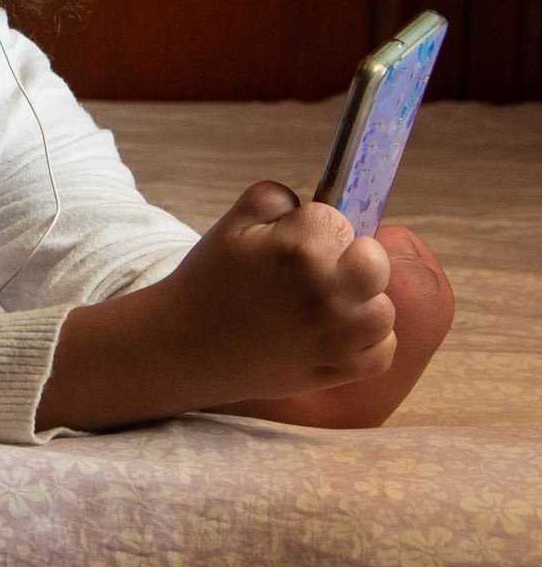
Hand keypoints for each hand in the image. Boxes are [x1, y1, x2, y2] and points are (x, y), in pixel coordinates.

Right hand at [36, 181, 397, 431]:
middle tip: (315, 273)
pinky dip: (363, 342)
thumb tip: (307, 202)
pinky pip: (383, 347)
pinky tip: (328, 334)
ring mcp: (339, 334)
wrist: (184, 347)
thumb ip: (274, 197)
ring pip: (383, 306)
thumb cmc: (208, 284)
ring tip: (318, 306)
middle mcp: (327, 291)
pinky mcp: (343, 369)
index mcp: (299, 249)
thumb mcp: (230, 226)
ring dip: (358, 303)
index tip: (291, 244)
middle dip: (349, 259)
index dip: (315, 228)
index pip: (338, 219)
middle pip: (375, 259)